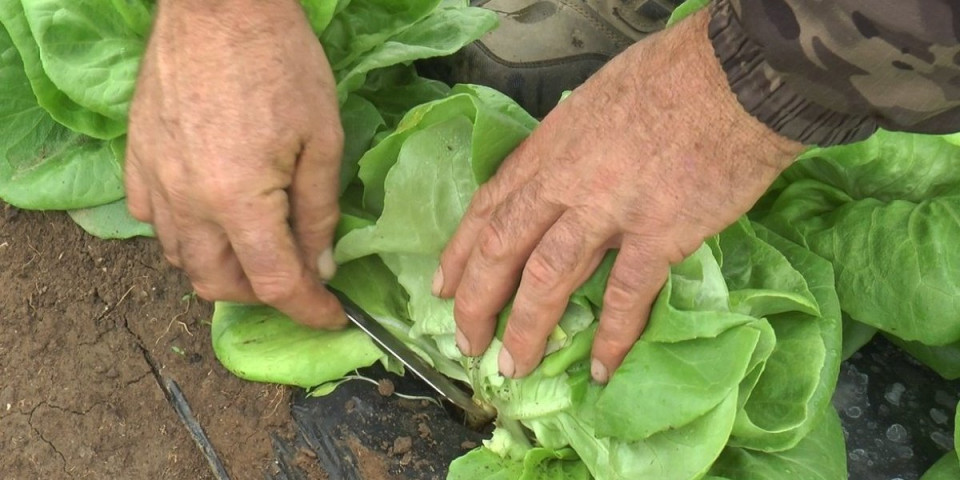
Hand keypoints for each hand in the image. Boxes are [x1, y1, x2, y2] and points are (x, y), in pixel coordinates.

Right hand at [125, 0, 345, 327]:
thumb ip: (319, 211)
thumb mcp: (322, 140)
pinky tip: (210, 213)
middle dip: (261, 294)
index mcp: (238, 201)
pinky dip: (183, 232)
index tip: (331, 315)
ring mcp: (155, 180)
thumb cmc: (282, 63)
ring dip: (221, 267)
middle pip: (216, 283)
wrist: (219, 5)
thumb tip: (320, 264)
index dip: (309, 308)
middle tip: (295, 275)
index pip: (274, 283)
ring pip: (179, 257)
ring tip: (256, 246)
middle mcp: (187, 203)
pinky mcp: (137, 157)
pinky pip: (151, 218)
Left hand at [434, 10, 803, 381]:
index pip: (490, 206)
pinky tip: (600, 367)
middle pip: (503, 248)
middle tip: (468, 341)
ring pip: (548, 277)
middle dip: (478, 301)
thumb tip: (562, 178)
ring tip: (514, 366)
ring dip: (527, 328)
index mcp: (549, 148)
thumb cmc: (670, 76)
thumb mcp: (595, 100)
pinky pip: (625, 295)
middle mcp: (566, 182)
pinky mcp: (658, 233)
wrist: (733, 76)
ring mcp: (609, 209)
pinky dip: (611, 336)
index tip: (443, 287)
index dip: (461, 252)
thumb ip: (570, 147)